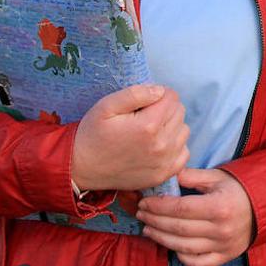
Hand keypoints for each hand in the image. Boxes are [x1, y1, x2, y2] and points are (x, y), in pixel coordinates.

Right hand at [71, 85, 189, 192]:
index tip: (144, 101)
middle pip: (180, 112)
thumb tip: (160, 91)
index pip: (172, 97)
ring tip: (149, 130)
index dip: (158, 94)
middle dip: (165, 108)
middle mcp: (162, 145)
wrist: (82, 168)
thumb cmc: (93, 134)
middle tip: (144, 115)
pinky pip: (184, 152)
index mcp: (149, 125)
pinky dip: (174, 146)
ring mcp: (164, 162)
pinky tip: (156, 145)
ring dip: (171, 126)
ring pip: (184, 131)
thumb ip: (136, 93)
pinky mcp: (164, 175)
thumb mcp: (106, 106)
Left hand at [137, 169, 255, 265]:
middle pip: (178, 229)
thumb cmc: (238, 189)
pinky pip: (198, 262)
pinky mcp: (225, 256)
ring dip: (161, 239)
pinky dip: (182, 256)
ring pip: (183, 247)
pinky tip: (171, 246)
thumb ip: (192, 176)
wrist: (265, 206)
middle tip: (141, 214)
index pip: (180, 209)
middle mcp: (220, 229)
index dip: (158, 207)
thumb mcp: (217, 177)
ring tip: (148, 229)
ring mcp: (223, 246)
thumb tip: (167, 174)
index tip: (144, 202)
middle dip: (154, 221)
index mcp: (218, 206)